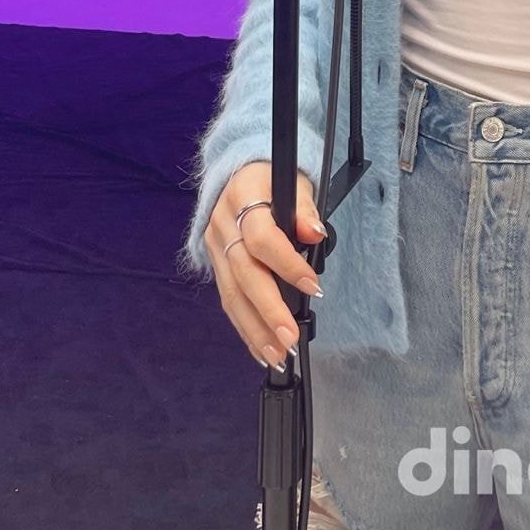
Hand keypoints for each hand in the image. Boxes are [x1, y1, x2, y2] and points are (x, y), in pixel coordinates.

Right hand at [205, 161, 327, 370]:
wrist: (238, 174)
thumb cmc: (271, 178)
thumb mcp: (294, 181)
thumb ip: (305, 208)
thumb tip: (315, 232)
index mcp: (242, 196)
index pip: (261, 237)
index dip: (287, 264)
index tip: (313, 287)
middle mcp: (222, 224)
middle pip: (243, 273)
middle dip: (268, 310)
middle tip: (290, 338)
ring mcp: (214, 246)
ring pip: (231, 294)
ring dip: (255, 330)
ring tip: (278, 355)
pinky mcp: (215, 264)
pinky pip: (228, 299)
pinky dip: (245, 327)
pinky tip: (261, 348)